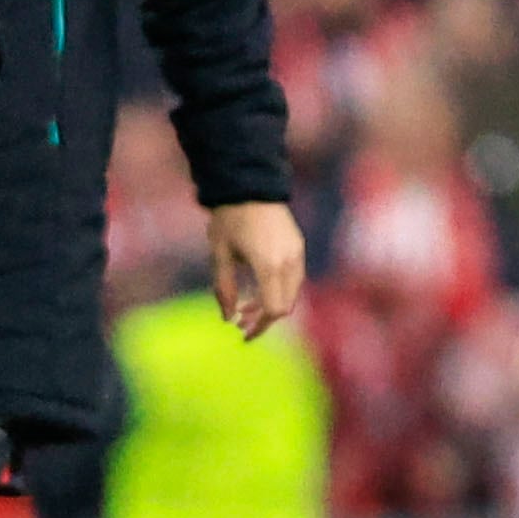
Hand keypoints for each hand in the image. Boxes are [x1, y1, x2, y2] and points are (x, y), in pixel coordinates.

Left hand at [208, 199, 307, 337]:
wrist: (251, 185)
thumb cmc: (229, 219)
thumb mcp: (219, 254)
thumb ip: (223, 288)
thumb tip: (228, 317)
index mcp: (268, 265)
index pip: (273, 309)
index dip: (258, 326)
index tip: (240, 332)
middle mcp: (289, 262)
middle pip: (285, 306)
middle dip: (264, 320)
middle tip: (240, 323)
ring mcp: (298, 254)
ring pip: (292, 294)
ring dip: (272, 305)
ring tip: (247, 306)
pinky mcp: (299, 247)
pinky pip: (294, 279)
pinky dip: (279, 291)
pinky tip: (260, 288)